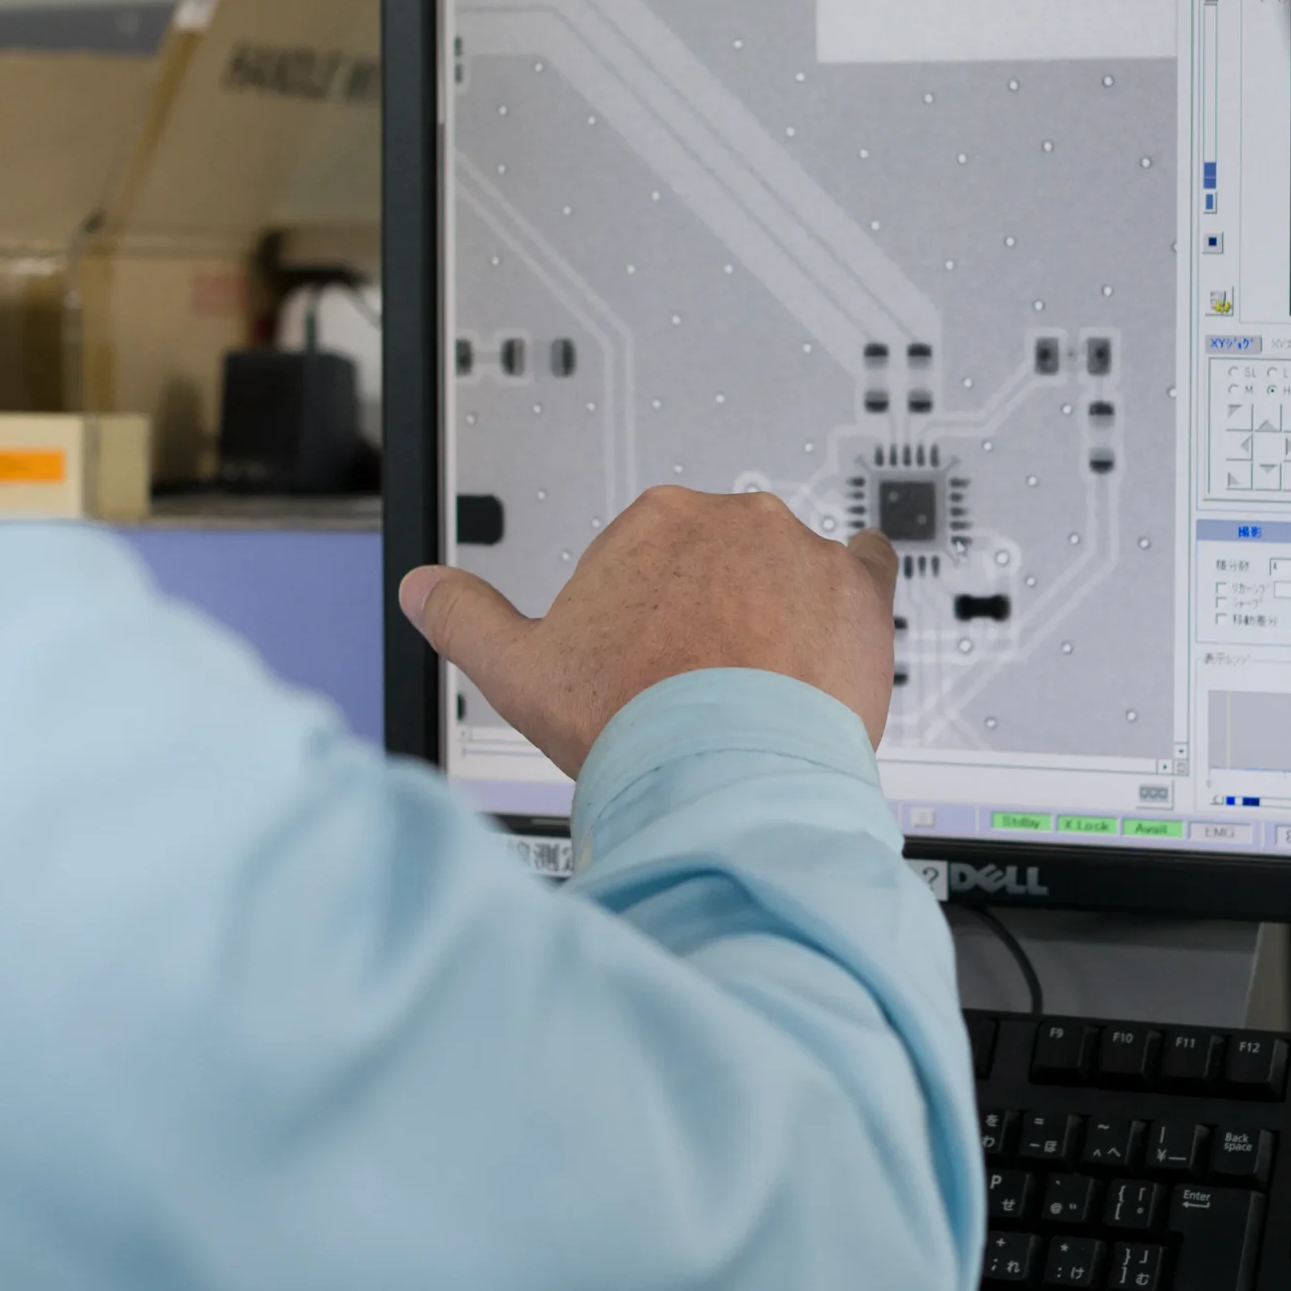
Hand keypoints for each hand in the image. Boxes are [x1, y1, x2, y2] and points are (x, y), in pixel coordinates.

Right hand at [398, 487, 899, 776]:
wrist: (723, 772)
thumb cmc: (629, 720)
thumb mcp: (518, 671)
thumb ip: (466, 617)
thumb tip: (423, 588)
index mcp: (653, 522)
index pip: (658, 556)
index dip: (653, 616)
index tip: (654, 660)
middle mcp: (730, 519)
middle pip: (726, 559)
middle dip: (716, 611)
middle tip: (706, 680)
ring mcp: (799, 551)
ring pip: (791, 571)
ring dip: (780, 612)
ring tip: (763, 685)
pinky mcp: (858, 586)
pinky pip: (867, 569)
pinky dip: (853, 595)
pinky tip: (837, 633)